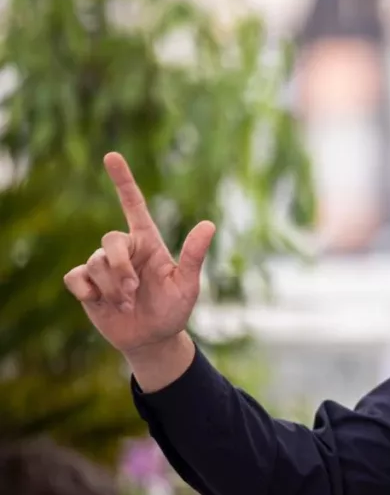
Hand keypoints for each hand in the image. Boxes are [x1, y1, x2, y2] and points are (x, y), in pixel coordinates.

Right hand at [64, 153, 215, 354]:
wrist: (152, 338)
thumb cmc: (174, 309)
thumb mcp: (187, 284)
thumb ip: (194, 255)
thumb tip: (209, 224)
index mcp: (149, 243)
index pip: (133, 205)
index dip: (123, 181)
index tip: (111, 155)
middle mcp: (125, 250)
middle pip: (110, 240)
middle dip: (120, 267)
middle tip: (134, 290)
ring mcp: (103, 266)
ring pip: (96, 264)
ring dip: (112, 288)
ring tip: (127, 303)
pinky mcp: (86, 284)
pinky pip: (75, 277)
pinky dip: (87, 291)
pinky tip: (99, 302)